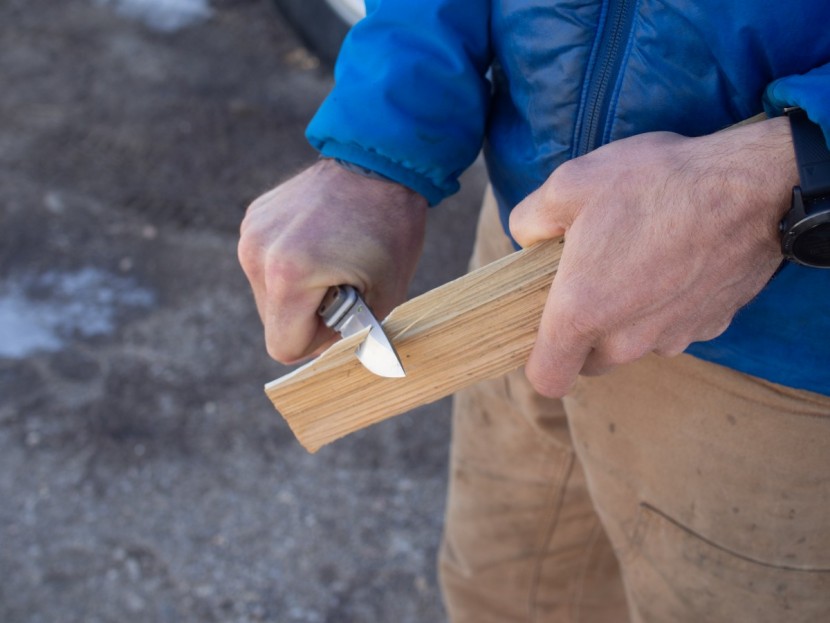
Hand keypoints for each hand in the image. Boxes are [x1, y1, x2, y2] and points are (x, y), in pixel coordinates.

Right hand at [238, 159, 426, 362]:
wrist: (379, 161)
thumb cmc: (390, 229)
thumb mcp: (386, 294)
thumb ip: (356, 335)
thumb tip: (337, 363)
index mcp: (287, 276)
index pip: (283, 347)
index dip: (317, 341)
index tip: (344, 316)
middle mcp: (258, 254)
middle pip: (273, 321)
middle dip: (307, 315)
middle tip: (344, 283)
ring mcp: (251, 232)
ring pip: (267, 295)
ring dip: (297, 291)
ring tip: (332, 259)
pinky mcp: (253, 217)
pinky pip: (265, 264)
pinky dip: (290, 265)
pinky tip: (319, 241)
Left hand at [510, 117, 797, 396]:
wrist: (753, 184)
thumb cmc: (656, 183)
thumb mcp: (569, 184)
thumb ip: (530, 220)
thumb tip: (526, 239)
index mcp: (582, 314)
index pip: (547, 379)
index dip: (540, 359)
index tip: (544, 327)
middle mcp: (627, 339)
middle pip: (590, 360)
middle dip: (582, 331)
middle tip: (587, 277)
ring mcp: (673, 337)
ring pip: (632, 343)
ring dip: (626, 316)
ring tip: (635, 257)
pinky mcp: (710, 325)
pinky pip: (672, 326)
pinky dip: (666, 305)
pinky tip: (674, 258)